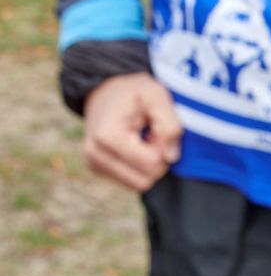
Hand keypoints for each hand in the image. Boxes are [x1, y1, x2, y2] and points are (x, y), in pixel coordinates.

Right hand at [82, 72, 181, 191]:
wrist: (107, 91)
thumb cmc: (134, 92)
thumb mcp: (157, 95)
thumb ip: (169, 124)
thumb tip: (170, 157)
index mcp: (107, 136)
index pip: (151, 164)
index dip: (162, 147)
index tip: (156, 129)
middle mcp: (95, 155)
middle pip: (145, 180)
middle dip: (156, 159)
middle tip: (151, 135)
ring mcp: (94, 165)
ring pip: (139, 184)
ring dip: (148, 164)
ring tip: (142, 140)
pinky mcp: (98, 170)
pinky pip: (131, 182)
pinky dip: (139, 167)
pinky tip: (134, 147)